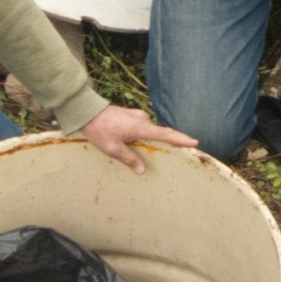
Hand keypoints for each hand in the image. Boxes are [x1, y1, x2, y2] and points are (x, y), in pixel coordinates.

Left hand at [81, 105, 197, 173]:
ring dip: (146, 140)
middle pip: (157, 133)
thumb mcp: (113, 149)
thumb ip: (129, 159)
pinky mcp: (130, 115)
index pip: (165, 134)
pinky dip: (140, 135)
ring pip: (147, 131)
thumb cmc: (100, 130)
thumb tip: (141, 170)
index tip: (194, 142)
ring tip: (138, 150)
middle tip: (169, 151)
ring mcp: (136, 115)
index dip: (180, 139)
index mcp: (141, 127)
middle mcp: (142, 119)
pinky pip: (140, 127)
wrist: (86, 111)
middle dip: (163, 143)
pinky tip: (129, 142)